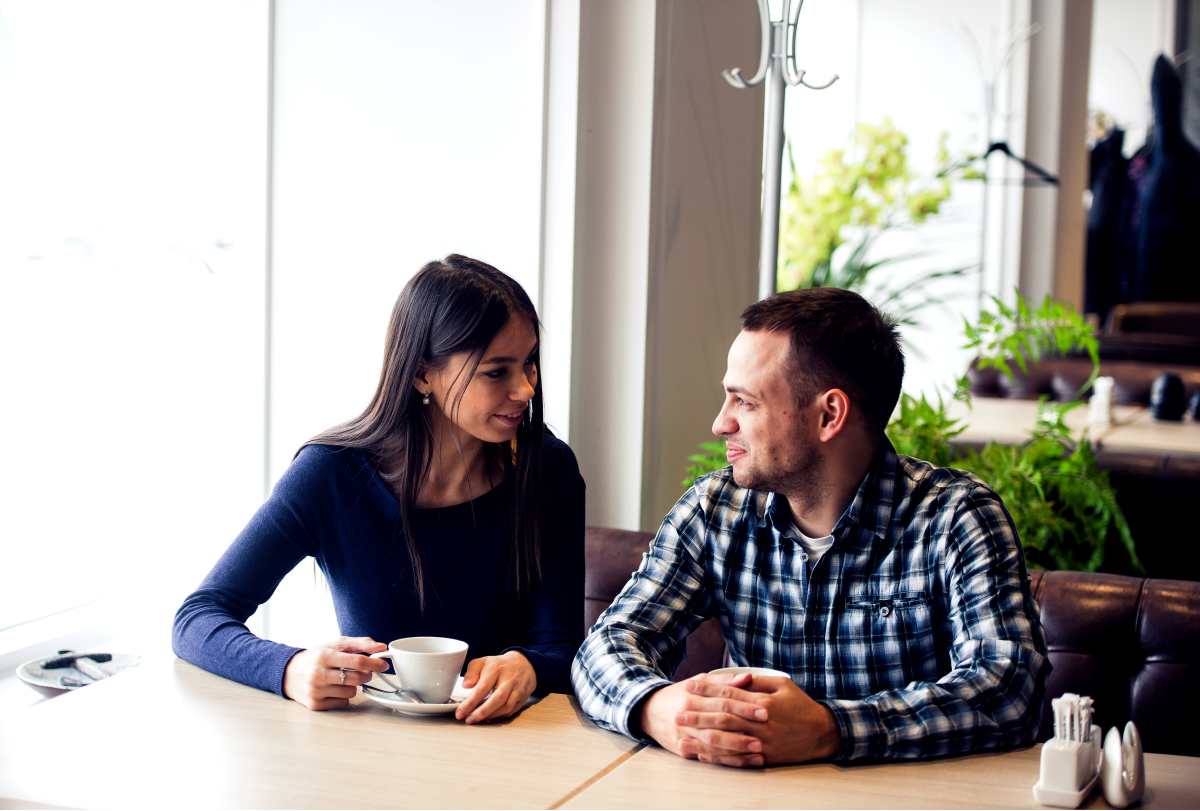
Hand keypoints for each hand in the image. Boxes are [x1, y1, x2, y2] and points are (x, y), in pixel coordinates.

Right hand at [282, 636, 387, 709]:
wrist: (290, 673)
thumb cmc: (317, 657)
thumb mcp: (335, 644)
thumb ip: (360, 643)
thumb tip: (381, 646)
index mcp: (324, 656)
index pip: (357, 661)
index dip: (375, 663)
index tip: (383, 664)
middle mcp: (318, 674)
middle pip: (357, 678)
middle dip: (366, 675)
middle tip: (364, 672)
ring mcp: (315, 691)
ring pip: (351, 692)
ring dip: (353, 686)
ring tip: (342, 679)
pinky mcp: (314, 705)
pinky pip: (343, 703)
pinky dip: (343, 697)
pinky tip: (334, 689)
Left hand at [454, 651, 536, 723]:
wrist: (525, 664)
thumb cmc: (499, 665)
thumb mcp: (483, 662)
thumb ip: (472, 672)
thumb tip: (466, 685)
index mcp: (496, 669)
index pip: (483, 687)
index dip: (470, 702)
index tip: (460, 712)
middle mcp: (509, 680)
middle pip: (497, 698)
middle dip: (482, 712)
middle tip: (468, 720)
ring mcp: (517, 690)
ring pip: (506, 707)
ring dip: (490, 716)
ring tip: (476, 720)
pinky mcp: (522, 698)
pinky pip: (510, 711)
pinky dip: (498, 716)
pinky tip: (488, 717)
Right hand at [639, 673, 767, 766]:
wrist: (650, 712)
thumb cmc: (681, 695)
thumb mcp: (698, 682)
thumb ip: (724, 681)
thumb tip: (749, 677)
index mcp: (693, 697)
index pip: (723, 701)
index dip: (745, 706)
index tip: (765, 710)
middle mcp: (687, 716)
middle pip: (719, 723)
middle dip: (744, 728)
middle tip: (766, 732)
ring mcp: (684, 736)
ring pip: (714, 743)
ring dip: (738, 748)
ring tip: (760, 751)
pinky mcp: (684, 751)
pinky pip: (709, 757)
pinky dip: (728, 760)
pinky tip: (745, 761)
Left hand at [669, 674, 841, 766]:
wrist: (822, 733)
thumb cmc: (800, 706)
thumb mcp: (782, 685)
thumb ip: (758, 683)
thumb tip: (736, 678)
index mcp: (763, 702)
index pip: (729, 694)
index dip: (707, 689)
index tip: (689, 686)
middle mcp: (760, 723)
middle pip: (723, 718)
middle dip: (698, 716)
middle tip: (677, 714)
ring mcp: (762, 742)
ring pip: (727, 740)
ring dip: (702, 739)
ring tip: (682, 736)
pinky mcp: (764, 757)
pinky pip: (736, 759)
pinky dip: (718, 758)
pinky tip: (702, 755)